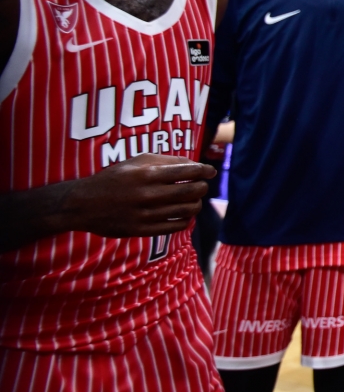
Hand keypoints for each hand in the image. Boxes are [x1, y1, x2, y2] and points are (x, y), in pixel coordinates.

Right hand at [64, 154, 214, 236]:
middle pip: (191, 191)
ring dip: (196, 203)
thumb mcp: (135, 162)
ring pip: (187, 210)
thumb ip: (165, 160)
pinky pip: (176, 227)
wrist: (83, 204)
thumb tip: (193, 163)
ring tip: (193, 199)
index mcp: (147, 174)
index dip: (204, 170)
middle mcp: (148, 194)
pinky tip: (184, 214)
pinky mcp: (143, 230)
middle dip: (202, 187)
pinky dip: (186, 220)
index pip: (186, 171)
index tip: (210, 171)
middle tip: (202, 185)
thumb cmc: (113, 178)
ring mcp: (146, 214)